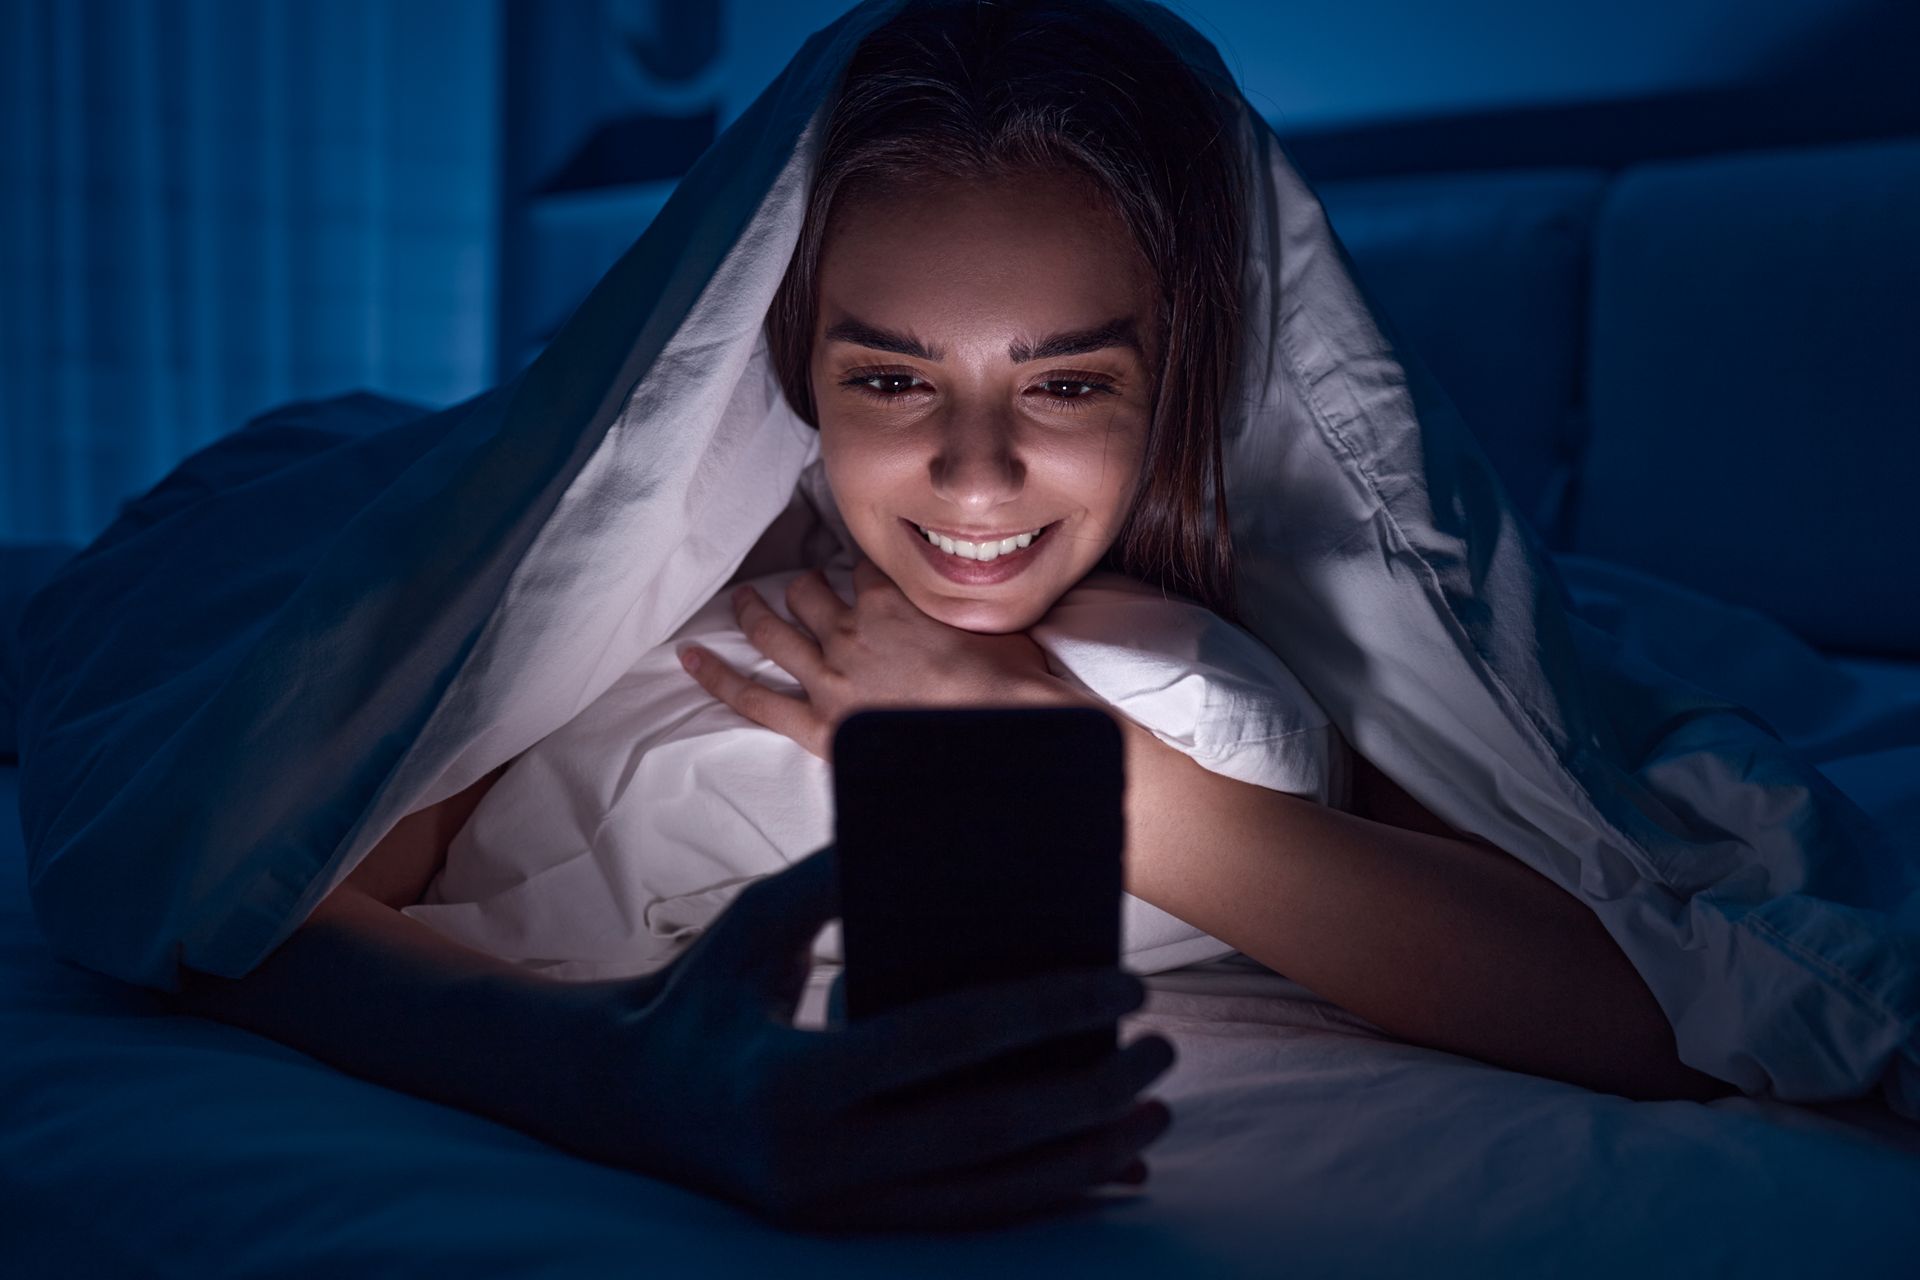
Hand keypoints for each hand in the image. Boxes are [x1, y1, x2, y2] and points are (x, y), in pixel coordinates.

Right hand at [569, 846, 1176, 1231]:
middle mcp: (816, 1166)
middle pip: (985, 1133)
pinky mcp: (854, 1228)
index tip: (1122, 984)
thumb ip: (830, 880)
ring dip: (1084, 1156)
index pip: (942, 1043)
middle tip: (1161, 1046)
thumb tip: (929, 832)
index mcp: (789, 1084)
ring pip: (989, 1196)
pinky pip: (969, 1219)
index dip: (1043, 1012)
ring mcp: (838, 1211)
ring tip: (1156, 1111)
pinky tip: (1107, 1170)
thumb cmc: (696, 999)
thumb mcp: (750, 929)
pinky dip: (1044, 1195)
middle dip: (1089, 1093)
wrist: (623, 1105)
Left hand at [679, 559, 1078, 757]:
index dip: (860, 564)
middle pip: (811, 593)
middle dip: (803, 586)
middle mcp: (852, 631)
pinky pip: (753, 697)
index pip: (864, 567)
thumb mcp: (1000, 630)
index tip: (856, 564)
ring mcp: (828, 676)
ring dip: (755, 613)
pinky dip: (717, 677)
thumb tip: (991, 595)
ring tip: (742, 602)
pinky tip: (689, 659)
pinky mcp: (816, 723)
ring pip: (775, 633)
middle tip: (799, 585)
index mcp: (893, 602)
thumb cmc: (1008, 687)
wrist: (997, 737)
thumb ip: (973, 610)